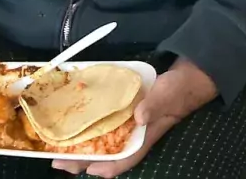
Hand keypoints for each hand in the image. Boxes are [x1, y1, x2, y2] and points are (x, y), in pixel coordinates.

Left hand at [54, 59, 217, 176]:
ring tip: (58, 148)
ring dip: (82, 146)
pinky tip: (75, 124)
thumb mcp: (168, 95)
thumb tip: (139, 117)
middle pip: (107, 153)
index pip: (126, 159)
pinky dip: (89, 127)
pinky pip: (104, 124)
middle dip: (83, 160)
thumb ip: (155, 105)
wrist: (186, 77)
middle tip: (58, 162)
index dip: (108, 167)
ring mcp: (129, 124)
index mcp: (145, 136)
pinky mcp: (124, 112)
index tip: (89, 169)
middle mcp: (134, 134)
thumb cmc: (178, 89)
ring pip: (102, 141)